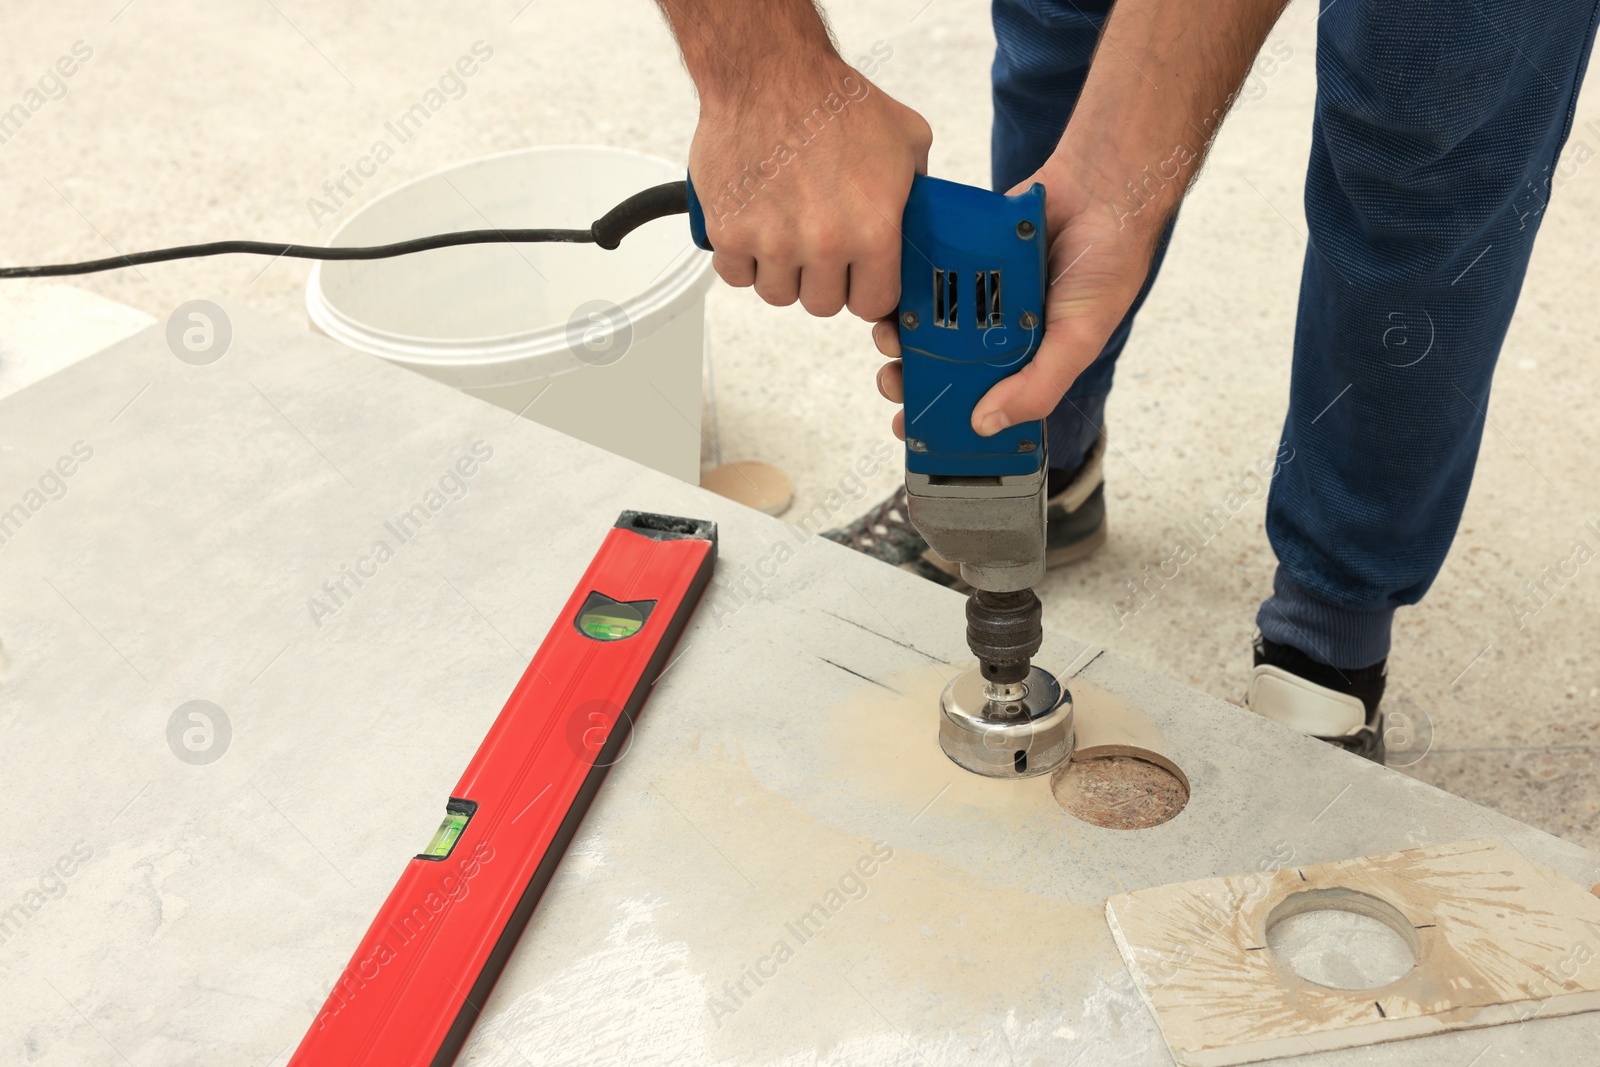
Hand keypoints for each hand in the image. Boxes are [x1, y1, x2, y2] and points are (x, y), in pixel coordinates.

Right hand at [689, 57, 930, 319]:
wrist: (769, 72)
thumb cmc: (834, 101)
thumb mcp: (906, 140)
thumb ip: (917, 192)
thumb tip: (919, 221)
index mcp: (873, 231)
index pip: (874, 303)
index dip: (866, 290)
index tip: (858, 278)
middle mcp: (823, 244)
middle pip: (823, 304)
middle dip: (823, 280)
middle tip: (818, 247)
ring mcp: (772, 242)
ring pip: (778, 295)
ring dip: (782, 272)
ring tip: (785, 233)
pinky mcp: (729, 232)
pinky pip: (735, 275)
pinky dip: (742, 259)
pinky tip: (754, 229)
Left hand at [870, 157, 1167, 438]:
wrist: (1102, 188)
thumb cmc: (1104, 267)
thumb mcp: (1079, 338)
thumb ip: (1038, 386)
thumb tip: (986, 426)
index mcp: (1025, 360)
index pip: (978, 400)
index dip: (944, 417)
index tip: (910, 427)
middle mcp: (997, 330)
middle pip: (941, 364)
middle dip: (911, 376)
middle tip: (892, 379)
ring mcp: (977, 292)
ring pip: (926, 322)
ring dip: (901, 333)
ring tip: (889, 334)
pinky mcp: (962, 254)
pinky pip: (925, 273)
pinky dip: (905, 285)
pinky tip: (889, 295)